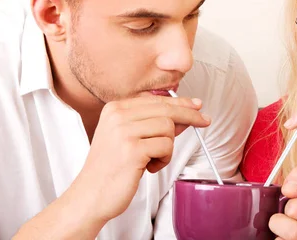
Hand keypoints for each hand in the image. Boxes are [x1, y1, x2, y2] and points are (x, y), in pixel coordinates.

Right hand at [72, 96, 210, 223]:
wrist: (91, 195)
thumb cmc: (112, 168)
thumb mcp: (131, 139)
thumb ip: (155, 124)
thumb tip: (186, 115)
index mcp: (115, 108)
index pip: (156, 100)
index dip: (180, 103)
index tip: (196, 106)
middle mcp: (117, 115)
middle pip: (166, 109)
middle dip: (190, 116)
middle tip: (205, 121)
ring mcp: (124, 131)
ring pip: (168, 127)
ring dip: (168, 147)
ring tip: (153, 159)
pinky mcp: (132, 149)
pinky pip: (166, 146)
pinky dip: (164, 159)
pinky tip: (149, 167)